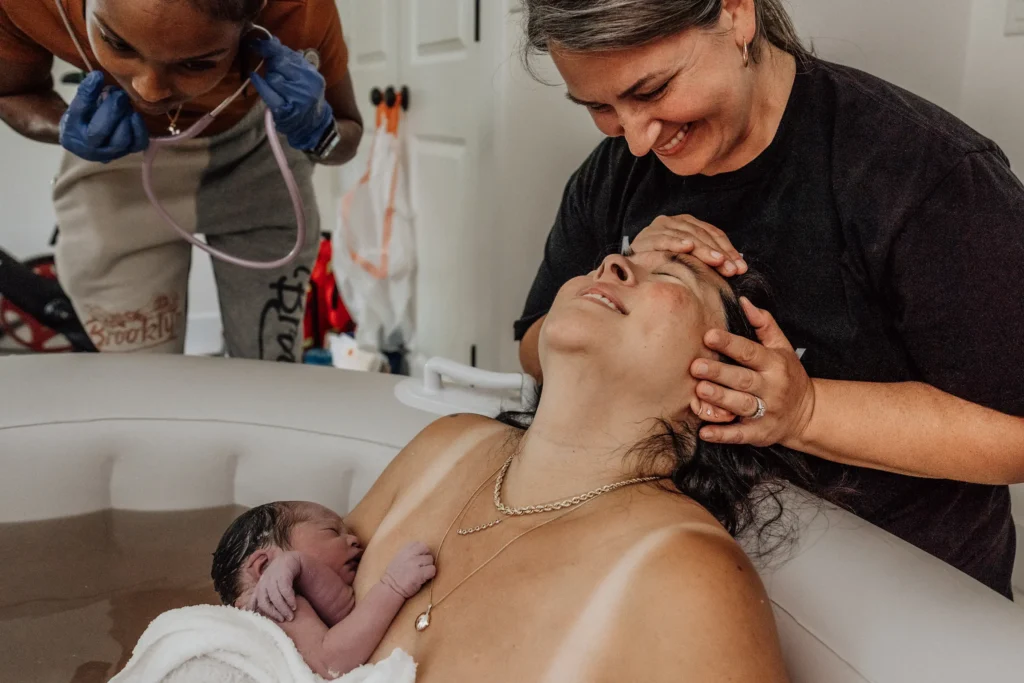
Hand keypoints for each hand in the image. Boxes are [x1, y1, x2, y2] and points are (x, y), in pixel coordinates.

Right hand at [59, 71, 148, 162]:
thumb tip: (98, 77)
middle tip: (118, 94)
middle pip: (100, 131)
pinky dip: (139, 128)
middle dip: (112, 109)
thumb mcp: (78, 104)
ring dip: (125, 118)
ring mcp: (109, 154)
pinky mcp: (127, 153)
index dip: (89, 92)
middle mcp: (89, 148)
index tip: (98, 76)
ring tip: (124, 104)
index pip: (79, 111)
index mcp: (71, 132)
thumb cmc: (83, 118)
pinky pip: (137, 144)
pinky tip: (135, 115)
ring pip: (121, 140)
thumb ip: (87, 93)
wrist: (89, 140)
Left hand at [246, 551, 301, 621]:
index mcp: (259, 588)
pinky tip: (294, 605)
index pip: (254, 603)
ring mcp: (272, 578)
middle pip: (265, 602)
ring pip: (276, 597)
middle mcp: (263, 583)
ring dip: (284, 608)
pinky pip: (285, 590)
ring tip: (291, 615)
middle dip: (274, 613)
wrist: (289, 560)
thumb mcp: (270, 588)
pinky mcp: (282, 574)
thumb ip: (265, 600)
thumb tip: (254, 614)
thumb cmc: (279, 578)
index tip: (264, 623)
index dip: (258, 613)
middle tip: (283, 620)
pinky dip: (289, 599)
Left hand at [249, 37, 334, 150]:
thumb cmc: (306, 98)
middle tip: (270, 67)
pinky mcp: (285, 110)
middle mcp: (306, 85)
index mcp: (311, 74)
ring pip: (273, 78)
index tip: (258, 43)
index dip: (270, 47)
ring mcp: (297, 98)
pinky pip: (268, 93)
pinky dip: (259, 84)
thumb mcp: (305, 77)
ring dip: (269, 78)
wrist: (314, 126)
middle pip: (279, 64)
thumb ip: (291, 59)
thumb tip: (273, 41)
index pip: (287, 54)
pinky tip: (254, 77)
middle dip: (271, 64)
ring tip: (276, 85)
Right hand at [381, 541, 435, 598]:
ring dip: (428, 567)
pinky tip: (424, 579)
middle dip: (426, 558)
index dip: (422, 551)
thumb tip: (421, 552)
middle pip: (427, 550)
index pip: (419, 544)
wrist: (390, 589)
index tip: (419, 558)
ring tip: (421, 574)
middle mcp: (410, 555)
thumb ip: (408, 554)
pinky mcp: (419, 574)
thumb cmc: (394, 576)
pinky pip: (432, 570)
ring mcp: (415, 564)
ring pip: (430, 560)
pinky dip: (430, 575)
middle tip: (422, 566)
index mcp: (404, 551)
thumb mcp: (398, 559)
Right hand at [630, 214, 746, 276]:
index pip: (713, 233)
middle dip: (719, 252)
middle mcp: (673, 221)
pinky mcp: (646, 238)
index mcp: (687, 223)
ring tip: (717, 261)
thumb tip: (738, 269)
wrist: (630, 269)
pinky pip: (663, 239)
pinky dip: (676, 242)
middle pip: (702, 235)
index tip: (741, 268)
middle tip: (732, 269)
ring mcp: (659, 228)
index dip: (729, 249)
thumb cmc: (663, 266)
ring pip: (686, 236)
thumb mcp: (689, 261)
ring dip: (703, 249)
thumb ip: (709, 259)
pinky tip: (687, 247)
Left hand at [690, 297, 814, 446]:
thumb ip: (764, 324)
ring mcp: (766, 412)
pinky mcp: (760, 434)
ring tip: (699, 391)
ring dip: (720, 399)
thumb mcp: (782, 347)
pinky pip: (740, 435)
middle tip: (695, 366)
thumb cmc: (788, 375)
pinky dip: (722, 435)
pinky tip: (704, 432)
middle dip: (719, 373)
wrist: (808, 414)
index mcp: (774, 364)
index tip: (709, 335)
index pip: (750, 352)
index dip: (730, 344)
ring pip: (741, 405)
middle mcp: (772, 388)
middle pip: (743, 379)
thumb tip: (744, 301)